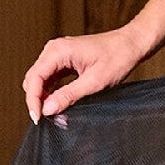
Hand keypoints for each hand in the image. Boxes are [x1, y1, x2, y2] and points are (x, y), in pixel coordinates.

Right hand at [22, 28, 142, 124]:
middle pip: (33, 79)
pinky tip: (59, 103)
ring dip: (44, 97)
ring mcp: (58, 54)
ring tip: (55, 113)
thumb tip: (48, 109)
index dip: (33, 100)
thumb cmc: (117, 58)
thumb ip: (68, 95)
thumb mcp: (94, 82)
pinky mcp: (65, 60)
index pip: (34, 78)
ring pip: (40, 79)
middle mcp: (54, 50)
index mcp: (58, 51)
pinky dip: (52, 91)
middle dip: (37, 100)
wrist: (131, 45)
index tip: (38, 118)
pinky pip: (50, 77)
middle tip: (46, 119)